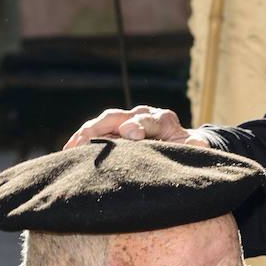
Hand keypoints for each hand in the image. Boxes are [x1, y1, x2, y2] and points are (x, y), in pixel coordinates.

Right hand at [62, 105, 190, 149]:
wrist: (182, 142)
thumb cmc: (188, 148)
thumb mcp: (194, 148)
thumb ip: (195, 146)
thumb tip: (197, 143)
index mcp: (162, 119)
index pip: (146, 120)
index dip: (137, 127)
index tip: (131, 136)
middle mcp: (141, 114)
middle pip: (116, 116)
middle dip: (99, 128)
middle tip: (84, 142)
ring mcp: (126, 119)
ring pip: (102, 122)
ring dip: (85, 134)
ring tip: (70, 148)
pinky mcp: (116, 128)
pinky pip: (96, 131)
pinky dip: (82, 140)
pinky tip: (68, 151)